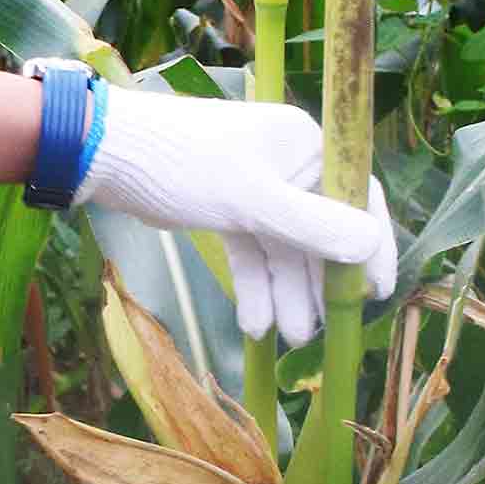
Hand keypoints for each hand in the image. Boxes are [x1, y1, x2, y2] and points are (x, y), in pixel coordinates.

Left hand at [71, 86, 396, 345]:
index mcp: (305, 146)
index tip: (378, 292)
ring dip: (285, 292)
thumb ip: (312, 226)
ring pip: (284, 248)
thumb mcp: (252, 200)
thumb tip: (370, 245)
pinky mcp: (229, 206)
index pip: (357, 197)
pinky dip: (255, 283)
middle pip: (319, 231)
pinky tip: (254, 324)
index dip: (371, 246)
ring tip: (284, 336)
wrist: (106, 154)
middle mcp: (289, 163)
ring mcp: (258, 186)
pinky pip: (254, 249)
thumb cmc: (183, 164)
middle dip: (316, 284)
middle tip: (315, 331)